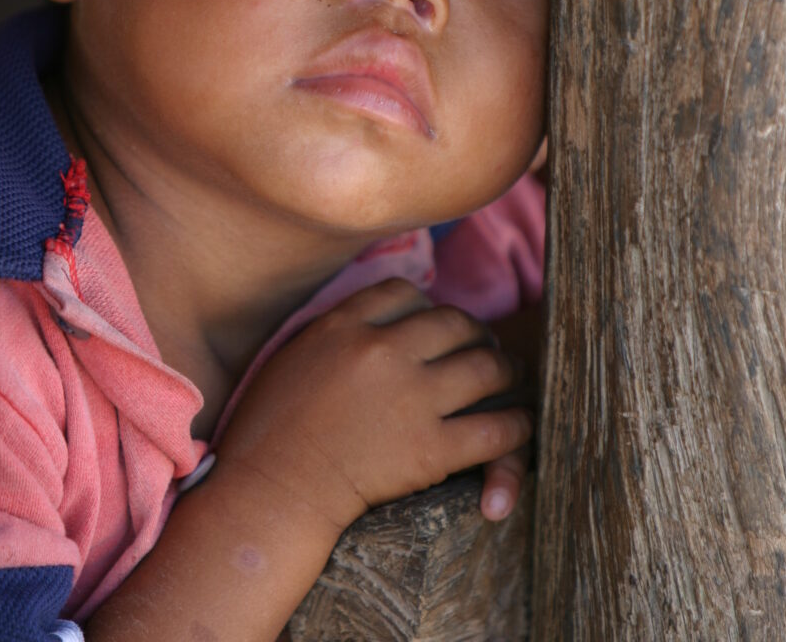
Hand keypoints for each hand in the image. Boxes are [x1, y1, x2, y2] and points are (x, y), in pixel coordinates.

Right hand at [215, 278, 532, 533]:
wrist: (270, 492)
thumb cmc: (266, 431)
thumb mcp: (291, 355)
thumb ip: (333, 332)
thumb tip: (364, 321)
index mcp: (344, 326)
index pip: (404, 293)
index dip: (426, 306)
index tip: (433, 322)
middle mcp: (382, 351)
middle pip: (453, 323)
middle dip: (476, 333)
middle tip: (483, 345)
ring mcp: (410, 398)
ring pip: (484, 367)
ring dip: (504, 370)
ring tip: (508, 376)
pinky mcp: (430, 449)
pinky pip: (494, 429)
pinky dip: (516, 426)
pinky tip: (519, 424)